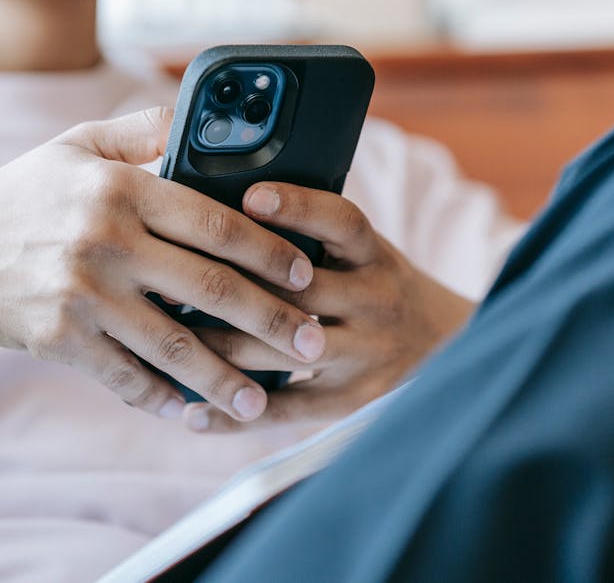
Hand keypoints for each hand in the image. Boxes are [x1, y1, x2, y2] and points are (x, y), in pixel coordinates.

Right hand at [0, 109, 326, 422]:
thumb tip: (206, 118)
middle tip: (315, 345)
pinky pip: (127, 378)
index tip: (306, 274)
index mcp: (121, 188)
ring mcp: (83, 296)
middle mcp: (107, 241)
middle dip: (273, 322)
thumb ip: (144, 129)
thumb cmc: (21, 195)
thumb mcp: (77, 145)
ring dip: (228, 380)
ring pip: (176, 346)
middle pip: (211, 289)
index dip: (271, 252)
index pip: (217, 223)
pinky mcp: (61, 341)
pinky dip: (165, 400)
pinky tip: (196, 415)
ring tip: (265, 402)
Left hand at [183, 182, 475, 431]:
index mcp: (376, 256)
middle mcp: (376, 302)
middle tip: (167, 279)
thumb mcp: (365, 252)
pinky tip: (191, 413)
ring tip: (164, 340)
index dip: (298, 206)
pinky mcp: (353, 402)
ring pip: (281, 353)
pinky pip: (287, 411)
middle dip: (229, 287)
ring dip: (217, 348)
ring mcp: (366, 355)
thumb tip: (228, 204)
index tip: (249, 197)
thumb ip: (314, 235)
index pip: (342, 222)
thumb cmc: (379, 287)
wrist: (450, 347)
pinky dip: (235, 415)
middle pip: (298, 293)